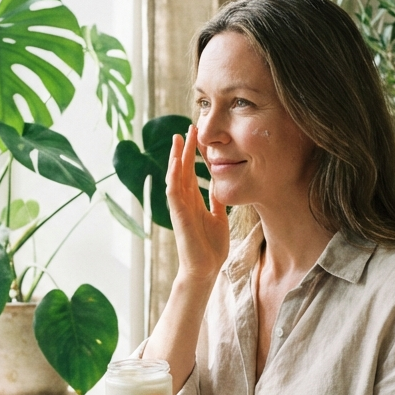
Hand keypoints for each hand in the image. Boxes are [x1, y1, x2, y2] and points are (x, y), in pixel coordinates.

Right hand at [166, 125, 229, 283]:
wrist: (205, 268)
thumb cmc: (210, 246)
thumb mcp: (218, 216)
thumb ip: (216, 201)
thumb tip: (220, 186)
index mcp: (194, 200)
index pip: (192, 171)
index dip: (194, 153)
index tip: (198, 135)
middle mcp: (185, 200)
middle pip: (183, 168)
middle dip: (185, 148)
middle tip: (189, 127)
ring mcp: (180, 207)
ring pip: (175, 176)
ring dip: (177, 157)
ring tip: (179, 139)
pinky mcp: (178, 215)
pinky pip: (173, 192)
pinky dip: (174, 177)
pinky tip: (176, 163)